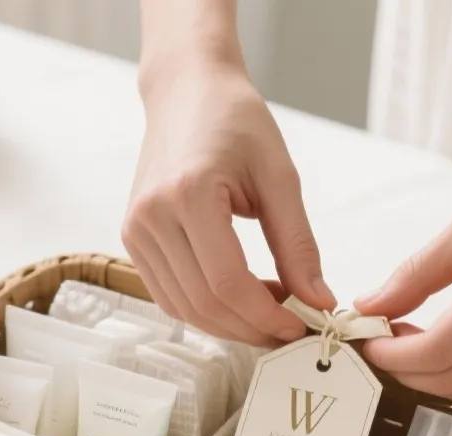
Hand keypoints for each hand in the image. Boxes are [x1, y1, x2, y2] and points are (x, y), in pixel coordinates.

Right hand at [125, 61, 334, 344]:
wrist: (187, 92)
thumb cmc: (235, 121)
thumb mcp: (279, 177)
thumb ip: (298, 245)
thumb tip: (317, 301)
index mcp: (188, 194)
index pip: (226, 282)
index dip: (265, 315)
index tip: (300, 325)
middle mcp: (151, 216)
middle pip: (202, 303)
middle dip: (251, 327)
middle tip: (291, 328)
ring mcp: (135, 230)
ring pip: (183, 308)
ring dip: (230, 324)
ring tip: (270, 311)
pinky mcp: (133, 238)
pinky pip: (169, 295)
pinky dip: (206, 309)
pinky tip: (241, 299)